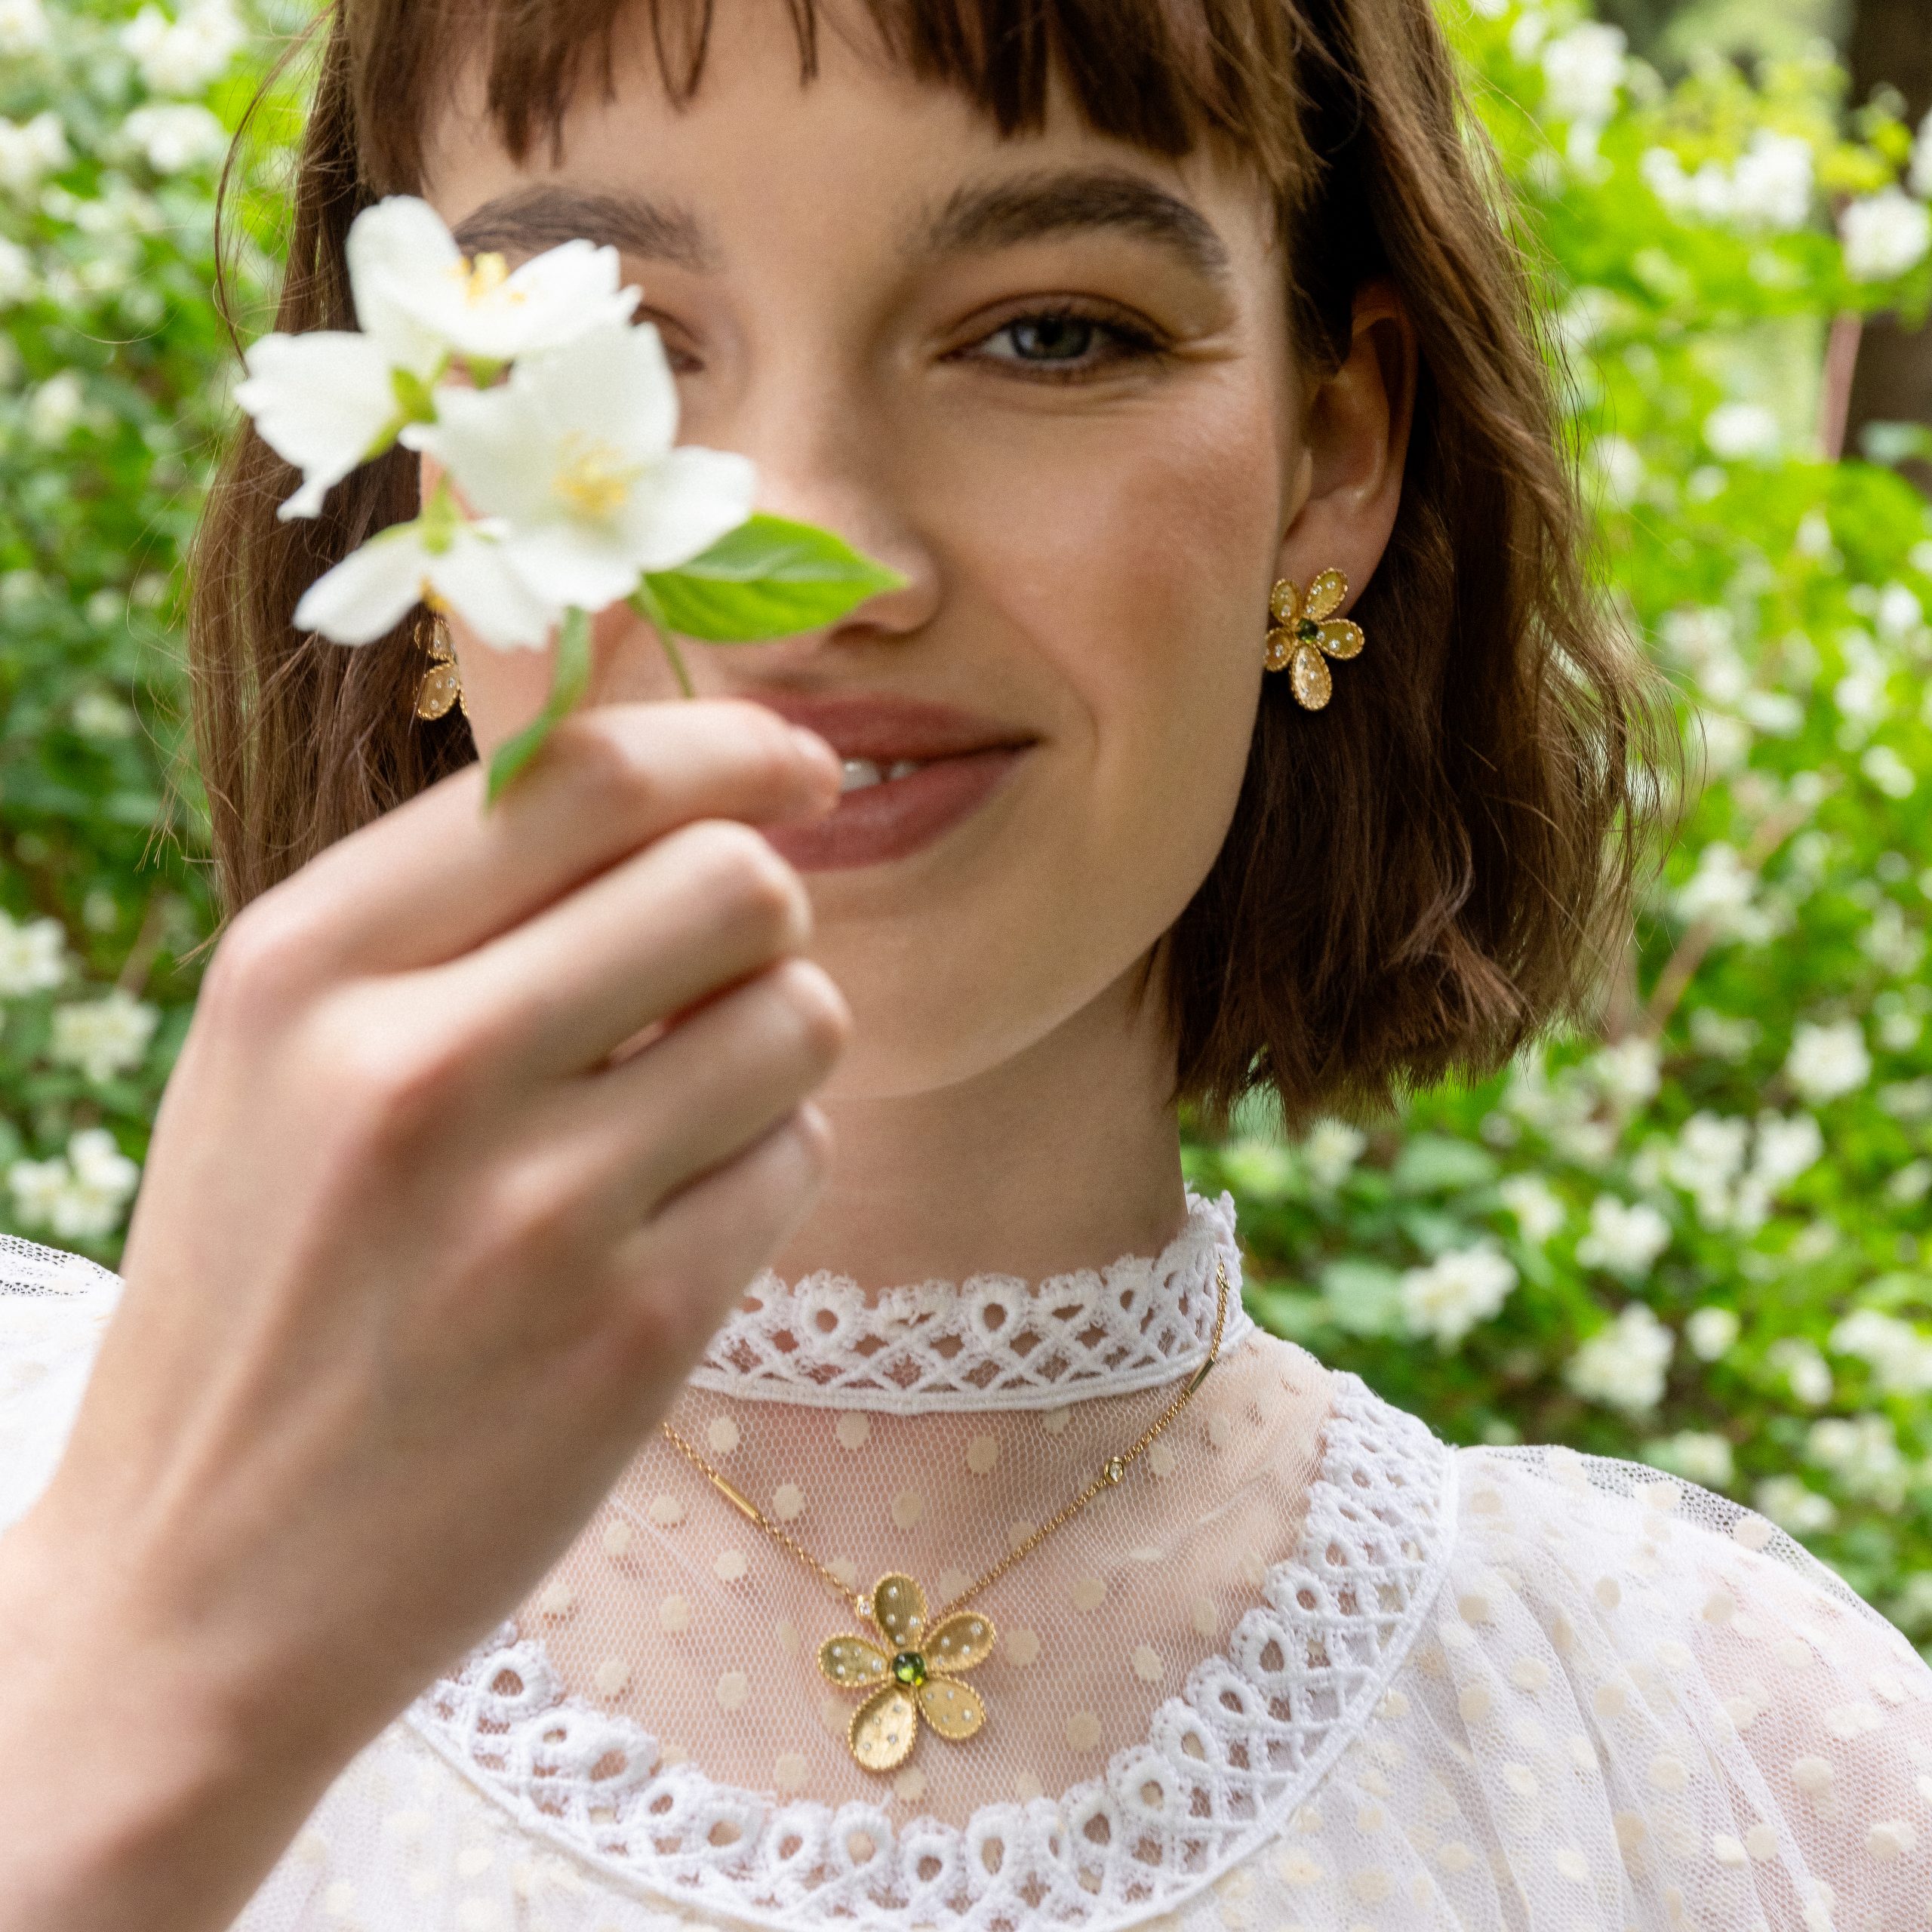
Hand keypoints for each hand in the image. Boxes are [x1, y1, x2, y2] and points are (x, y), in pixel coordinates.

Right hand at [0, 701, 846, 1931]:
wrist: (197, 1587)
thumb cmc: (261, 1287)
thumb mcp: (284, 1058)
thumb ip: (455, 909)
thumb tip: (677, 785)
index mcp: (306, 965)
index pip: (587, 774)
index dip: (732, 746)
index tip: (797, 765)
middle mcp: (417, 1066)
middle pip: (732, 880)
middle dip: (761, 912)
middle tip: (719, 970)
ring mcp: (533, 1209)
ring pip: (798, 1017)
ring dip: (773, 1044)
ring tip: (676, 1110)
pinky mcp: (633, 1333)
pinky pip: (799, 1159)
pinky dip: (764, 1169)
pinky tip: (666, 1226)